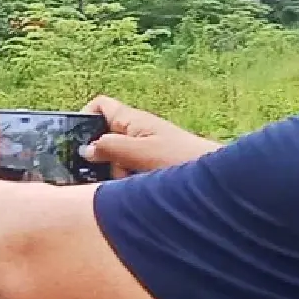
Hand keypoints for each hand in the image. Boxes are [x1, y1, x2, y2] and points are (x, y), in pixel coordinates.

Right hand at [80, 96, 221, 175]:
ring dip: (117, 176)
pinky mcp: (152, 169)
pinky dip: (129, 184)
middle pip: (103, 140)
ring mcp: (145, 151)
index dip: (84, 118)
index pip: (100, 106)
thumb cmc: (184, 160)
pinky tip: (140, 192)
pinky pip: (128, 175)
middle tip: (112, 172)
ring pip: (115, 162)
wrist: (221, 182)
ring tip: (133, 185)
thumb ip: (110, 148)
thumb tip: (86, 148)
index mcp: (134, 120)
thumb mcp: (140, 153)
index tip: (78, 141)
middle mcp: (138, 132)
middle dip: (101, 159)